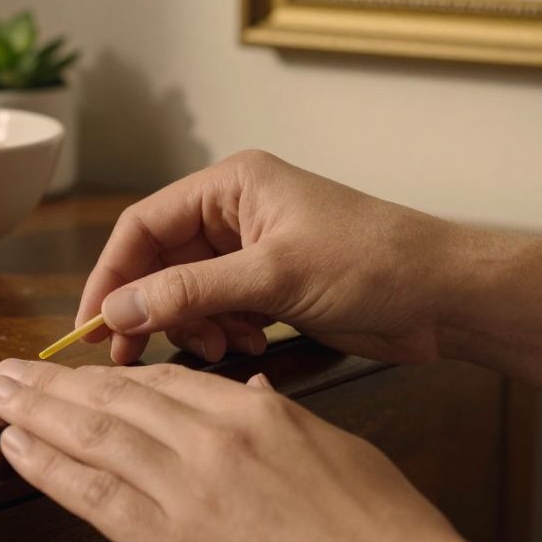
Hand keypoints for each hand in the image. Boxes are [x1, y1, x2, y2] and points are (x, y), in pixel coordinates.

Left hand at [0, 360, 541, 541]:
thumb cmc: (386, 532)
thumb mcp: (335, 450)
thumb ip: (279, 416)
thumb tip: (248, 392)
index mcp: (254, 413)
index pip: (164, 382)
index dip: (111, 377)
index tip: (80, 375)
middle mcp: (210, 440)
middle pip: (113, 398)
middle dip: (53, 383)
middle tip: (9, 370)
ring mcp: (185, 490)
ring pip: (91, 435)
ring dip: (35, 412)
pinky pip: (92, 495)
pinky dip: (48, 467)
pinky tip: (17, 448)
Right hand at [78, 150, 464, 364]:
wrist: (448, 298)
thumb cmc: (376, 264)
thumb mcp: (274, 276)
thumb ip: (190, 293)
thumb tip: (118, 311)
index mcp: (231, 186)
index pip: (143, 226)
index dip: (112, 275)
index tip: (93, 324)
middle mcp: (235, 213)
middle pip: (159, 263)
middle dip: (150, 309)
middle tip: (132, 355)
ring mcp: (252, 252)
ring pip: (186, 294)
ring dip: (193, 327)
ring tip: (223, 347)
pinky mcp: (269, 287)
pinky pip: (219, 312)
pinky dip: (223, 334)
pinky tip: (252, 345)